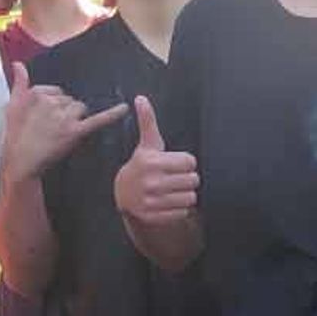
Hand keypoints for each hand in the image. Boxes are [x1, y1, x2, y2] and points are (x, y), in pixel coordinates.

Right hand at [2, 60, 130, 182]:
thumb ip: (19, 83)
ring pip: (80, 108)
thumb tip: (18, 63)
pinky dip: (112, 114)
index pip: (56, 91)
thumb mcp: (12, 107)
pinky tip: (125, 108)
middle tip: (52, 130)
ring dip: (76, 117)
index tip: (45, 119)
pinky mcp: (74, 132)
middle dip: (65, 112)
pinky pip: (97, 120)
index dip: (53, 106)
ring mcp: (64, 117)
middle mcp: (52, 102)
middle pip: (69, 100)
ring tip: (60, 133)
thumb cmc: (15, 136)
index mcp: (38, 93)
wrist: (21, 162)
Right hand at [112, 96, 197, 227]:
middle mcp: (152, 183)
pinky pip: (183, 212)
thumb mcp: (146, 144)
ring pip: (190, 198)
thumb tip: (140, 98)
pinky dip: (179, 208)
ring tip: (174, 190)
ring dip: (185, 194)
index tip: (175, 164)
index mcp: (152, 163)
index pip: (191, 162)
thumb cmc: (142, 165)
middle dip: (187, 178)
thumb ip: (147, 121)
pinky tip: (168, 202)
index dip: (186, 162)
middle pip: (193, 180)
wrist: (123, 194)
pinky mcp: (154, 217)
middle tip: (175, 178)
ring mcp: (152, 202)